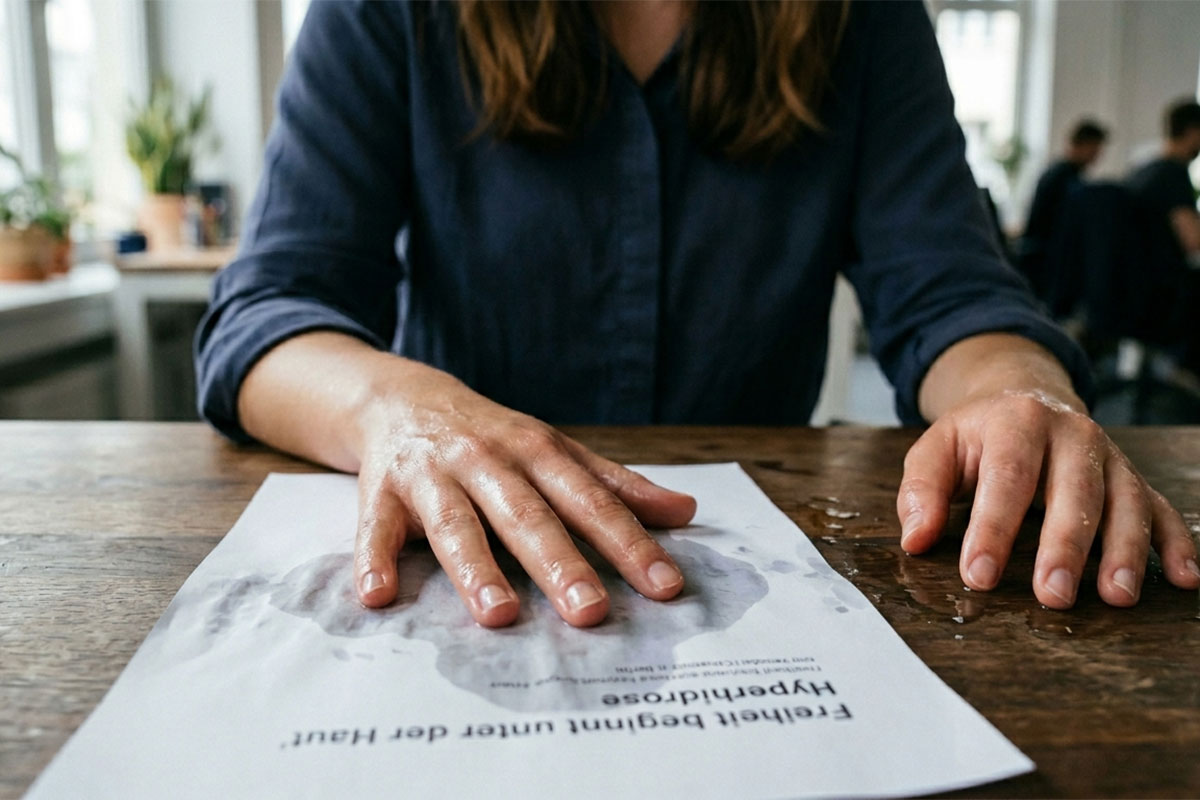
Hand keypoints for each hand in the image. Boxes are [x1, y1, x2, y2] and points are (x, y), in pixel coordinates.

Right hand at [352, 368, 695, 627]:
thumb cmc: (492, 436)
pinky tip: (380, 596)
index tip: (663, 586)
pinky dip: (374, 560)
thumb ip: (616, 485)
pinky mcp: (381, 492)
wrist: (402, 397)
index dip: (628, 543)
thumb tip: (685, 512)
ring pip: (457, 525)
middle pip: (527, 516)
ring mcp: (432, 476)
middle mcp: (487, 461)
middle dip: (559, 563)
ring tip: (500, 615)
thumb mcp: (555, 450)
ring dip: (476, 569)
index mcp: (537, 452)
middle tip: (590, 611)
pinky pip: (376, 529)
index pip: (590, 502)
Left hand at [897, 389, 1199, 607]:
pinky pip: (1162, 510)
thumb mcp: (937, 449)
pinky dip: (1176, 543)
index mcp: (1018, 422)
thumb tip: (916, 539)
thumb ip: (921, 490)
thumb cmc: (978, 437)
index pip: (1007, 478)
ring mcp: (1110, 457)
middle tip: (1051, 595)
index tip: (979, 575)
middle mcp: (1073, 434)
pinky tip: (1184, 577)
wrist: (1024, 399)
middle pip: (1074, 492)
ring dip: (1124, 552)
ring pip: (1126, 503)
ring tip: (1116, 596)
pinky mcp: (1133, 479)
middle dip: (1064, 547)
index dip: (993, 529)